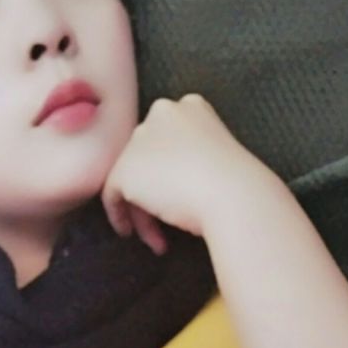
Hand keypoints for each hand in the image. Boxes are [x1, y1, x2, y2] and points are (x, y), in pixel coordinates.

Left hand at [101, 94, 263, 252]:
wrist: (233, 193)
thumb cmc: (235, 184)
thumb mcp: (218, 158)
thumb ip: (191, 158)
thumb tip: (170, 186)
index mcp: (191, 107)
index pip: (169, 140)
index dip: (172, 172)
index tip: (181, 197)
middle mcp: (161, 113)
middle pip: (147, 159)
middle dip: (155, 194)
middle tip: (167, 221)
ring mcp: (140, 139)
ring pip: (133, 178)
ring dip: (145, 212)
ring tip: (159, 241)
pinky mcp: (124, 168)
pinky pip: (112, 196)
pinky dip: (120, 216)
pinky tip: (133, 233)